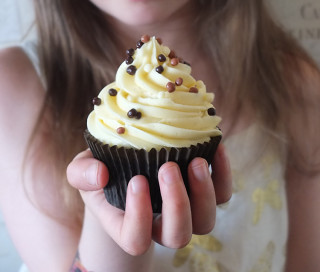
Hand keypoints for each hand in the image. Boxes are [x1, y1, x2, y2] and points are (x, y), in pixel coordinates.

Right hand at [67, 145, 231, 255]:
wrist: (126, 167)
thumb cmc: (104, 172)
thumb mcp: (83, 170)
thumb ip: (82, 174)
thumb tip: (99, 174)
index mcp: (129, 225)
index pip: (136, 238)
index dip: (140, 215)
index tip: (137, 180)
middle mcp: (161, 225)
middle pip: (178, 236)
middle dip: (176, 203)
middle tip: (169, 167)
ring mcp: (185, 211)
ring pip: (205, 221)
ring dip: (204, 192)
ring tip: (196, 161)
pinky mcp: (203, 193)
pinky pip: (222, 194)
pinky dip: (223, 174)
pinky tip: (216, 149)